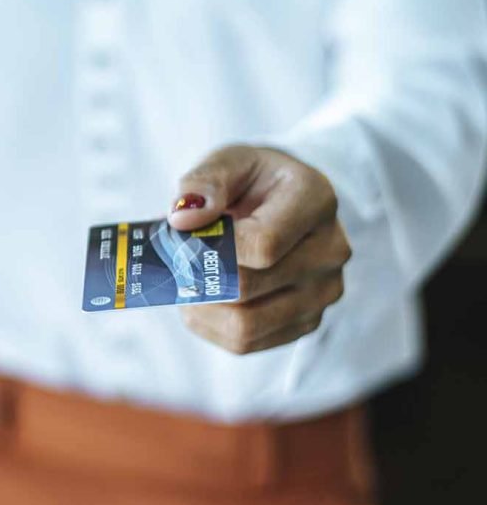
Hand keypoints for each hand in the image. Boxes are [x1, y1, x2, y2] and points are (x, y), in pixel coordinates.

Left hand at [168, 146, 350, 354]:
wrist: (281, 202)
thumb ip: (204, 181)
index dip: (212, 249)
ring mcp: (322, 292)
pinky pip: (246, 343)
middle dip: (198, 278)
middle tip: (173, 262)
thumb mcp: (228, 161)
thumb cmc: (252, 180)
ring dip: (200, 309)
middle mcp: (330, 250)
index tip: (185, 236)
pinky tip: (202, 301)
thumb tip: (184, 218)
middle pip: (247, 288)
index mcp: (315, 200)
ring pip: (245, 326)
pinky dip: (211, 326)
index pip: (262, 245)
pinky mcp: (306, 322)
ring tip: (185, 283)